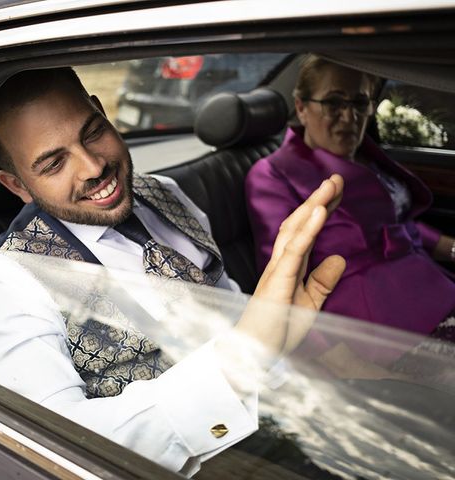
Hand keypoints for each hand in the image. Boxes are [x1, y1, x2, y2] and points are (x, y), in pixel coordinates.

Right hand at [233, 174, 346, 355]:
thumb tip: (338, 257)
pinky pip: (294, 250)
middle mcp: (281, 263)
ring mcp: (277, 270)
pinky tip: (320, 211)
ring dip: (313, 205)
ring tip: (330, 186)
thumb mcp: (310, 304)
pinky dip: (308, 229)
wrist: (253, 353)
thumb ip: (322, 281)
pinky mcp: (277, 280)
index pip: (306, 232)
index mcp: (289, 267)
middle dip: (318, 199)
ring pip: (295, 229)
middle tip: (336, 178)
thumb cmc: (276, 329)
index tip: (337, 192)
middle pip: (299, 223)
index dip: (321, 210)